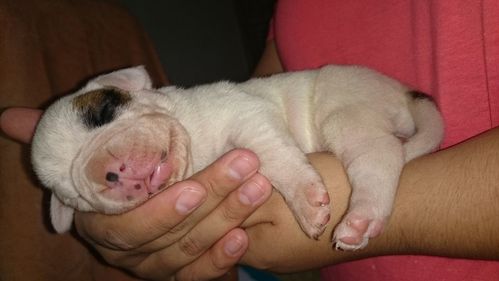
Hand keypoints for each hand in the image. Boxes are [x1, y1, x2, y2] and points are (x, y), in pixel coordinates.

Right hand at [1, 108, 272, 279]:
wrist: (155, 180)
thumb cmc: (125, 161)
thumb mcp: (97, 145)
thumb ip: (61, 136)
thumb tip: (7, 117)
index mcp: (101, 222)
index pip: (130, 225)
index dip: (162, 210)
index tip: (195, 188)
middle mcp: (126, 250)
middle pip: (169, 236)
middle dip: (212, 199)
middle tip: (246, 166)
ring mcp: (155, 264)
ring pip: (191, 251)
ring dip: (228, 219)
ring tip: (258, 187)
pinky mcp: (181, 271)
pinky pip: (200, 275)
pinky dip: (222, 258)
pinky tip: (243, 237)